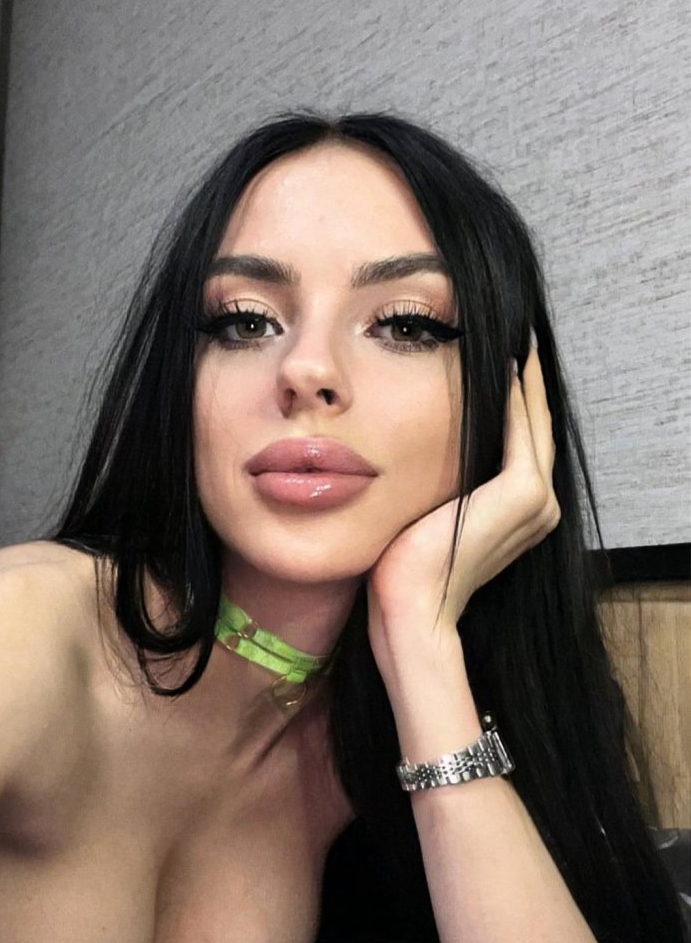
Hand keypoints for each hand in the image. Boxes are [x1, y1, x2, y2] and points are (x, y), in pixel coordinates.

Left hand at [366, 335, 560, 662]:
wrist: (408, 607)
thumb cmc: (402, 569)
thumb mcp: (425, 512)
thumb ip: (437, 481)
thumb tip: (408, 445)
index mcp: (521, 514)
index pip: (520, 442)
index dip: (512, 400)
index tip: (494, 360)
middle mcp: (540, 507)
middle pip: (533, 426)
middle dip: (523, 381)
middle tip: (510, 336)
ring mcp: (537, 500)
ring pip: (531, 421)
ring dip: (522, 378)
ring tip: (509, 338)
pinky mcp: (523, 493)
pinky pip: (518, 427)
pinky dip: (512, 394)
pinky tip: (499, 361)